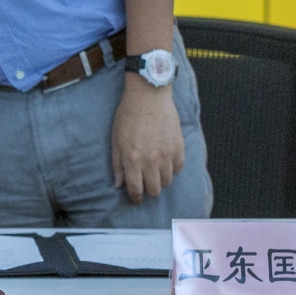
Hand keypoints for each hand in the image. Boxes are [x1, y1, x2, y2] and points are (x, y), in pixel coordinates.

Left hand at [109, 73, 184, 201]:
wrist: (148, 96)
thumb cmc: (128, 116)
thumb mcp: (116, 140)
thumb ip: (117, 164)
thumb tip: (118, 185)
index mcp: (132, 160)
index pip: (136, 190)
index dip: (135, 198)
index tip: (135, 199)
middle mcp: (151, 161)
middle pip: (154, 191)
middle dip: (148, 191)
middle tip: (145, 183)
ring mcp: (167, 155)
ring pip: (167, 182)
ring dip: (160, 180)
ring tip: (155, 171)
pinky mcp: (179, 147)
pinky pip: (178, 168)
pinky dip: (172, 168)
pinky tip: (166, 161)